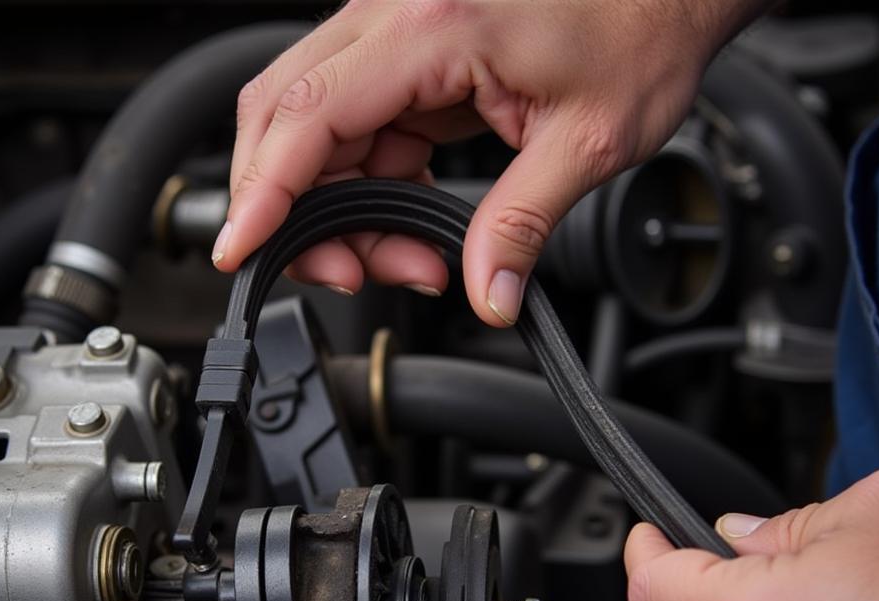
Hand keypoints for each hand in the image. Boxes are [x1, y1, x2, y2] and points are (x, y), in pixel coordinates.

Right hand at [214, 0, 765, 325]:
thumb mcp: (585, 142)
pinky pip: (357, 129)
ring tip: (404, 260)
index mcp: (432, 26)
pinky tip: (409, 224)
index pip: (308, 115)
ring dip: (338, 209)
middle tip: (346, 272)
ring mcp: (398, 34)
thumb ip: (521, 225)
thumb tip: (487, 294)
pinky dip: (367, 187)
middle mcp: (397, 16)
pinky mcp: (411, 56)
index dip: (264, 192)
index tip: (240, 247)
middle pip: (286, 115)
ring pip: (316, 128)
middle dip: (294, 210)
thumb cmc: (639, 28)